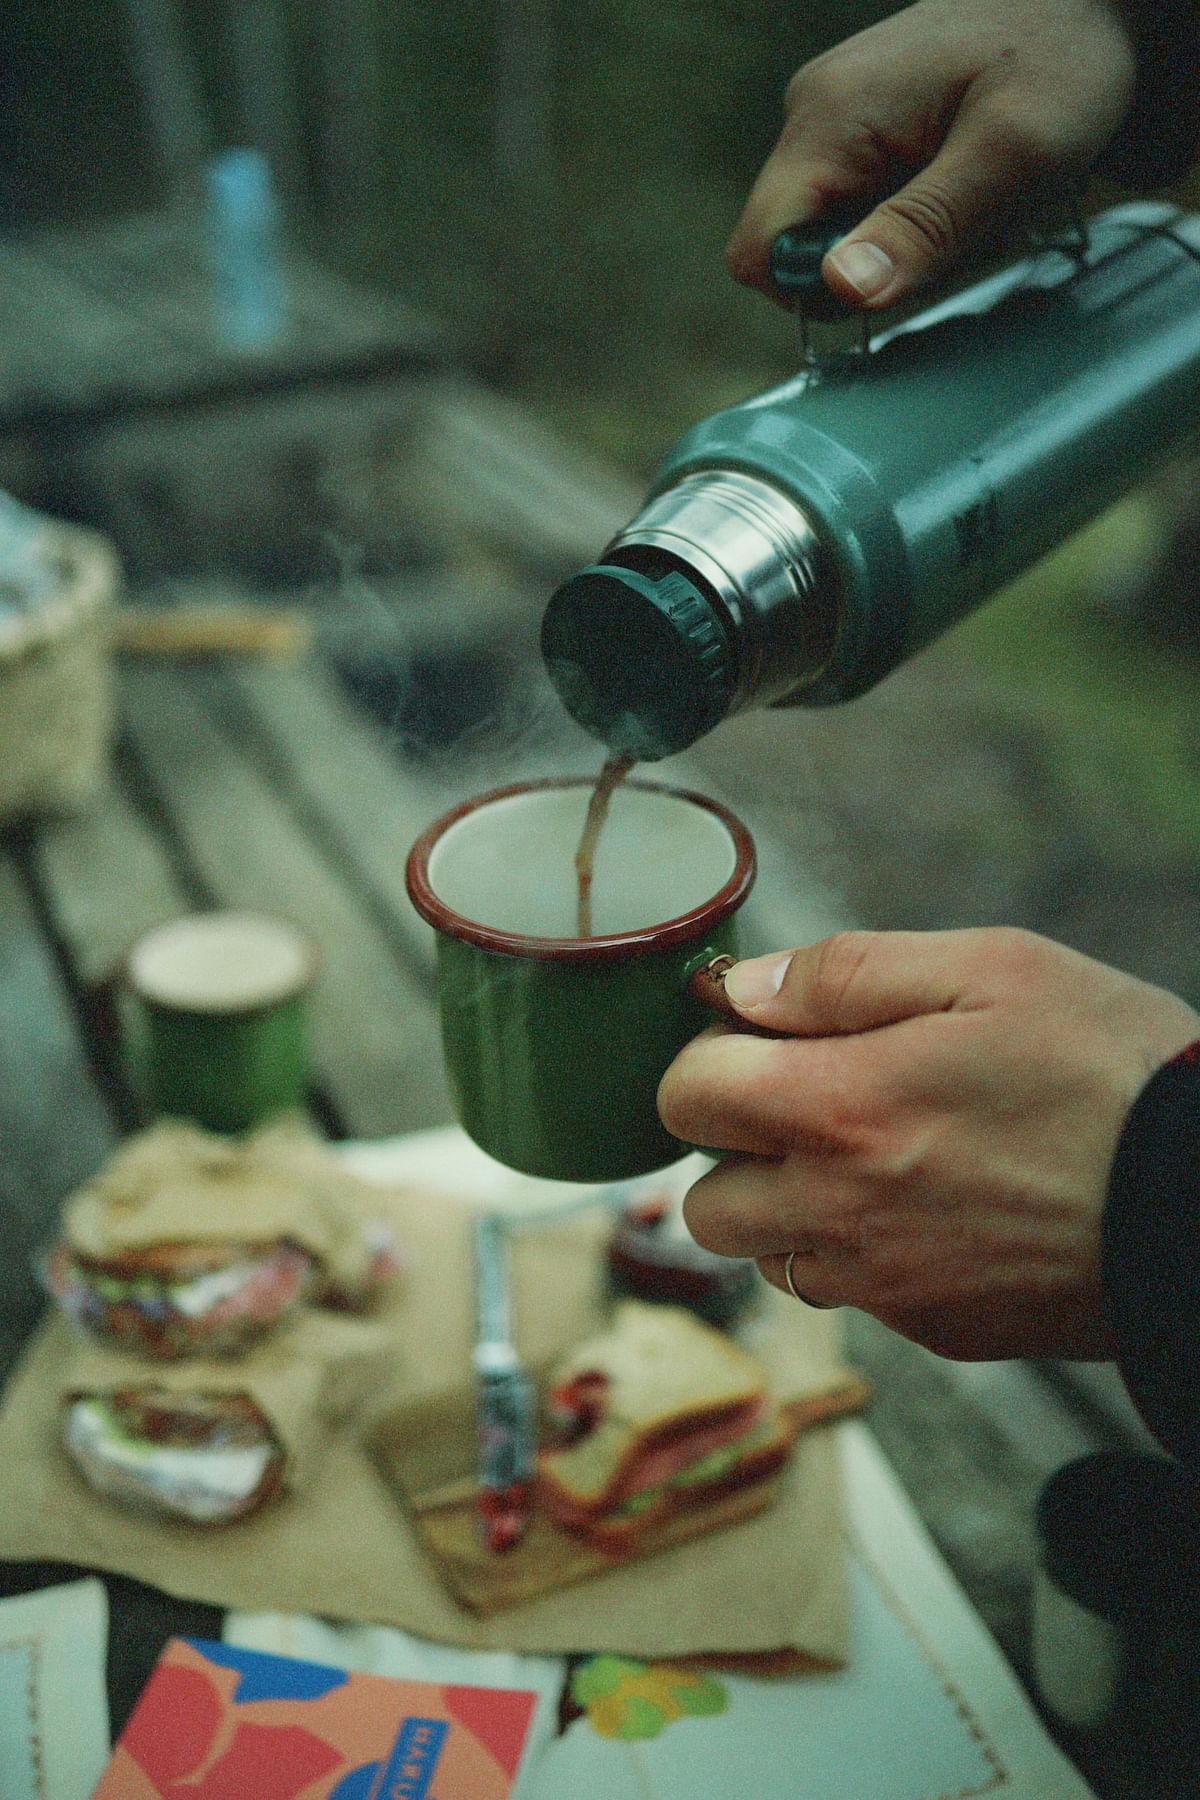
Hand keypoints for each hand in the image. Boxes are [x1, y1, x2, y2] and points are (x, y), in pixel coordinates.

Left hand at [659, 928, 1198, 1358]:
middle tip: (810, 1100)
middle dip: (734, 1146)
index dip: (710, 1055)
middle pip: (702, 1198)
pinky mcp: (935, 1328)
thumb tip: (744, 989)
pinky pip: (848, 1294)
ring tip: (872, 1155)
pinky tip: (933, 1206)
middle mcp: (841, 1211)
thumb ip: (848, 973)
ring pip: (765, 1257)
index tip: (764, 1039)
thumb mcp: (993, 969)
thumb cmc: (1116, 1071)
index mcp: (840, 1109)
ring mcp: (885, 1283)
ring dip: (786, 1207)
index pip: (683, 1096)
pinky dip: (859, 1253)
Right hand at [726, 0, 1136, 311]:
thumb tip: (843, 289)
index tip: (896, 274)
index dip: (815, 291)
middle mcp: (812, 117)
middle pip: (796, 251)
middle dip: (873, 270)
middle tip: (957, 235)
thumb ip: (925, 227)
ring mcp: (833, 122)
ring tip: (969, 204)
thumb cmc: (1060, 59)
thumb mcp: (1013, 155)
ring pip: (832, 236)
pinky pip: (860, 209)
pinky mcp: (859, 131)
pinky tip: (960, 191)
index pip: (759, 250)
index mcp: (830, 118)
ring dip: (901, 249)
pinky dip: (911, 223)